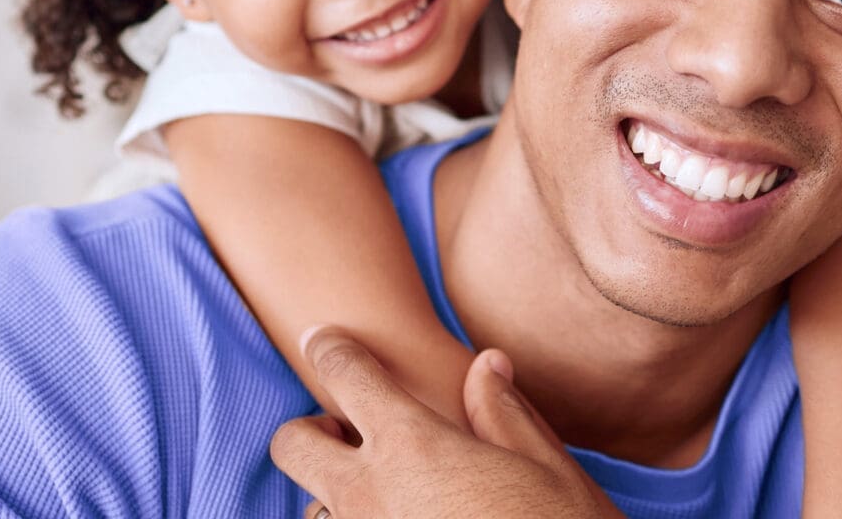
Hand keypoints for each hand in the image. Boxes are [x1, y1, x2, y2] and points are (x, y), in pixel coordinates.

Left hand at [269, 326, 622, 517]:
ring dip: (337, 496)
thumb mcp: (550, 471)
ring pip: (312, 509)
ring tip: (387, 498)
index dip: (332, 348)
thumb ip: (505, 415)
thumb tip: (487, 364)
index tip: (325, 340)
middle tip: (349, 435)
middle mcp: (370, 495)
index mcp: (414, 446)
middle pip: (292, 443)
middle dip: (310, 430)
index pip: (345, 373)